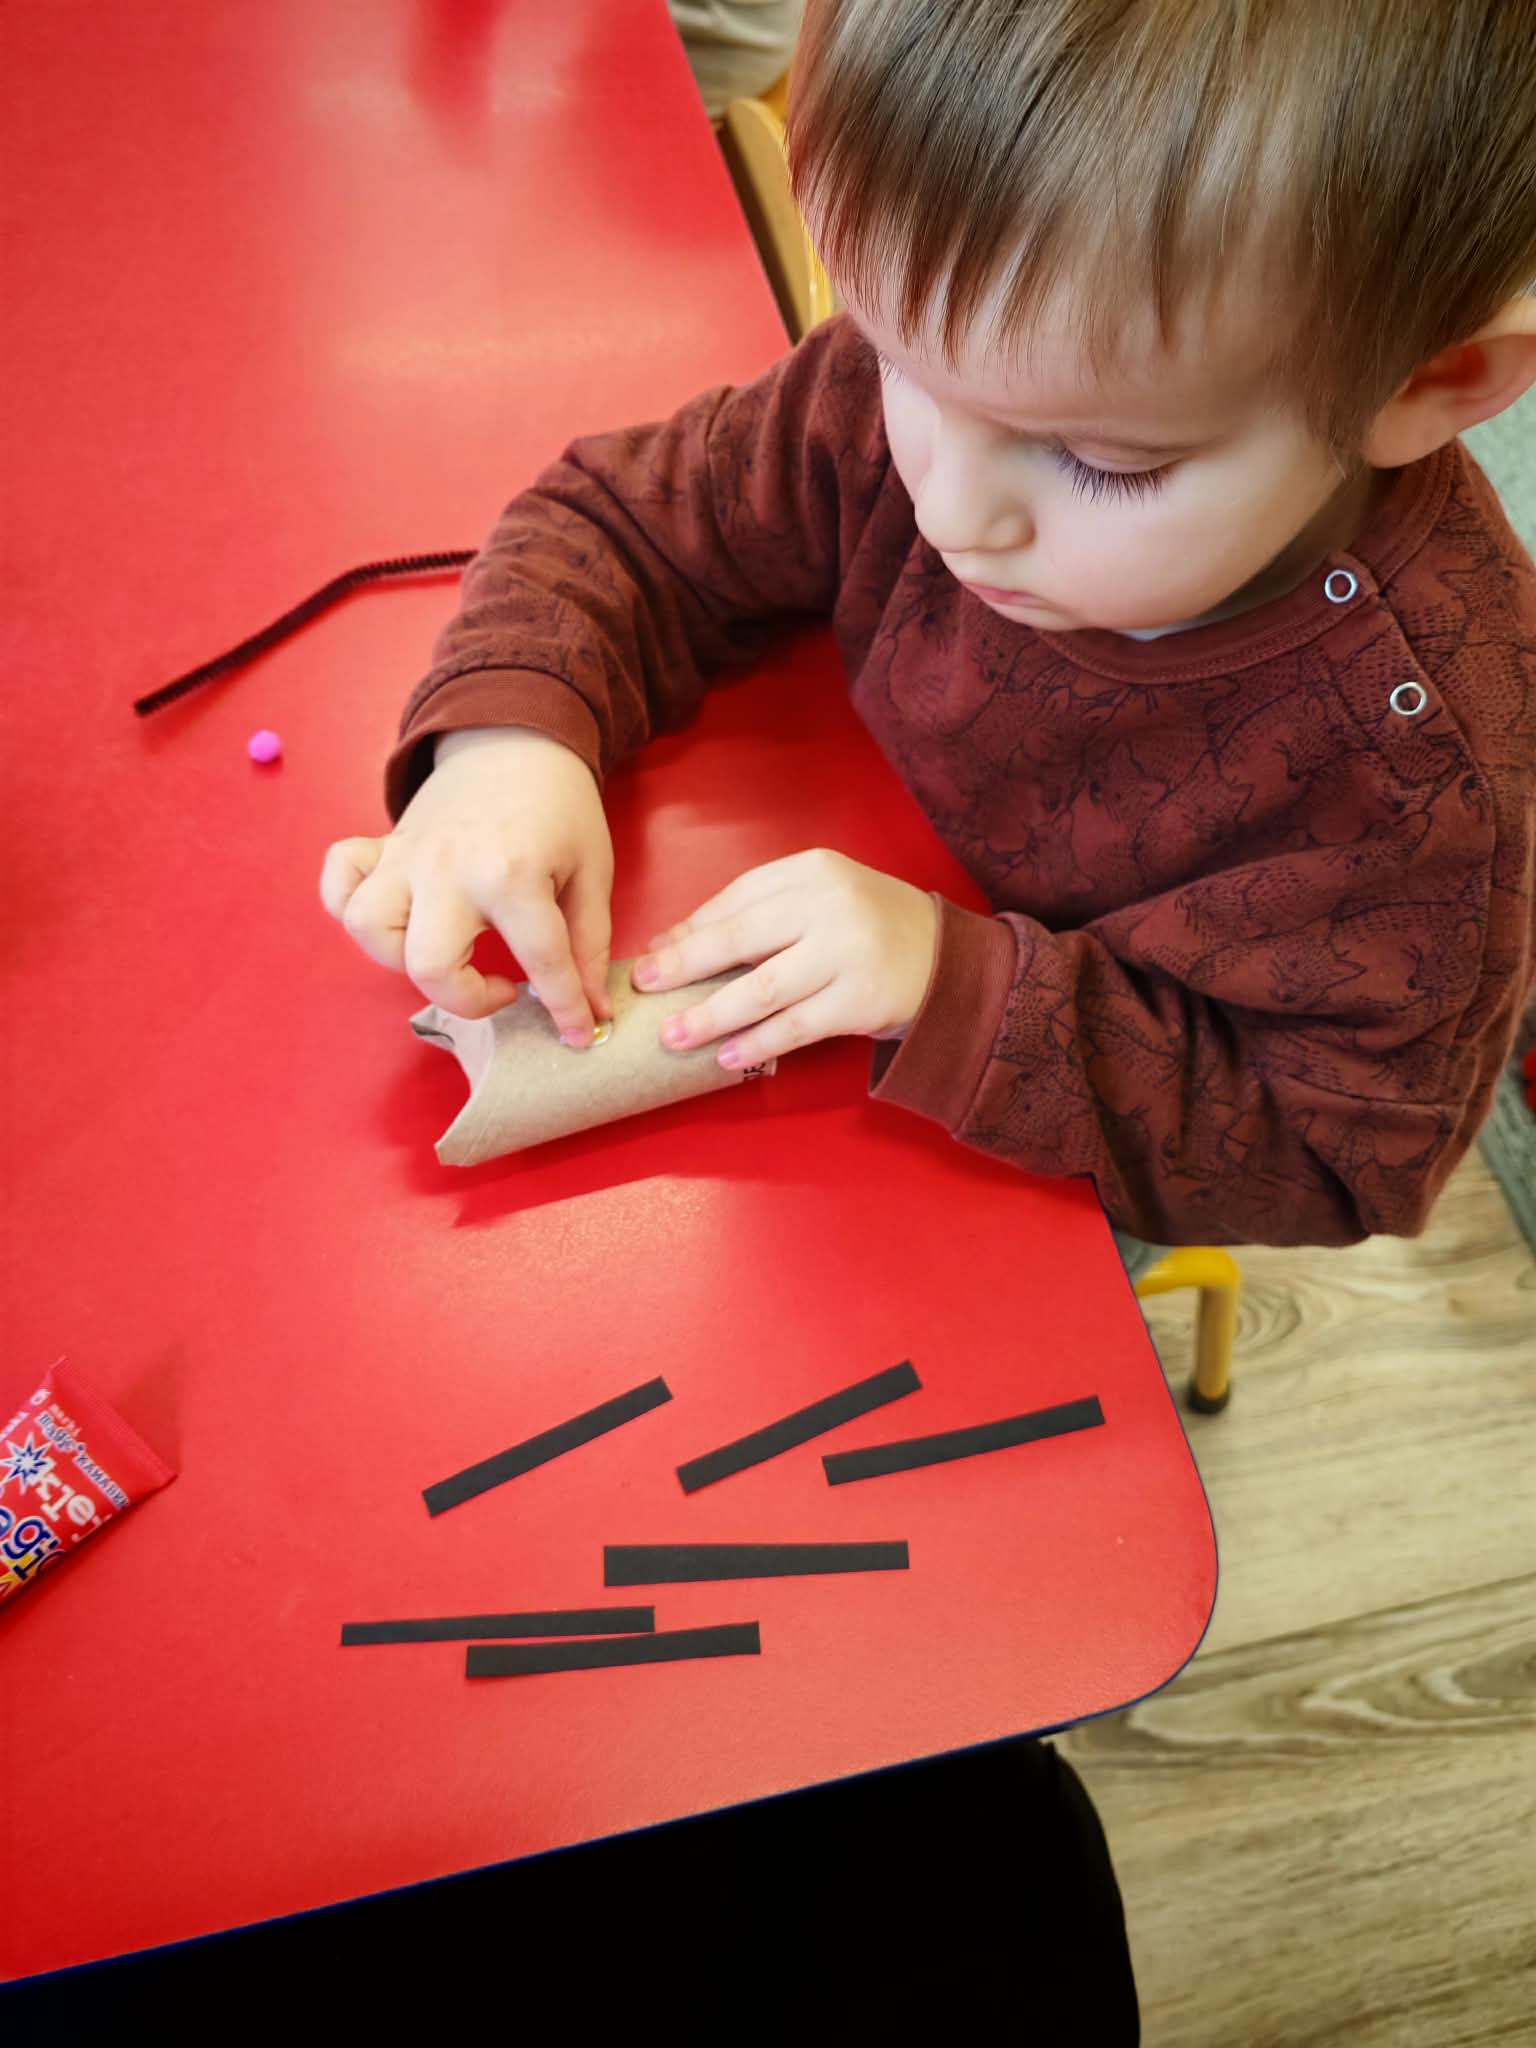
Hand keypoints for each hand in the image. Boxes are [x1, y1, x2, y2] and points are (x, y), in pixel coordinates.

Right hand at [319, 727, 613, 1041]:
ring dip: (401, 958)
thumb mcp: (592, 873)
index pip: (539, 963)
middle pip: (427, 965)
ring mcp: (407, 857)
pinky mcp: (382, 846)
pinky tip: (393, 915)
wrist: (518, 737)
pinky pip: (338, 883)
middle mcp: (449, 869)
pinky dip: (348, 905)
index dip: (566, 1008)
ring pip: (369, 929)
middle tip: (502, 987)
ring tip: (446, 951)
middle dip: (465, 998)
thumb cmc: (561, 808)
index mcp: (512, 875)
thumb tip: (590, 1011)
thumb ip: (586, 944)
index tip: (577, 1031)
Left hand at [632, 849, 937, 1067]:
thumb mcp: (820, 901)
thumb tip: (675, 942)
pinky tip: (727, 1056)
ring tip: (673, 1034)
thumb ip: (760, 913)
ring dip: (711, 1014)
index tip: (653, 954)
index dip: (689, 930)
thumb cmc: (868, 929)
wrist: (946, 960)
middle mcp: (829, 906)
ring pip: (762, 988)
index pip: (736, 899)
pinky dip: (757, 1042)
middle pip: (740, 939)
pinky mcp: (859, 1000)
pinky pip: (795, 1026)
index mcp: (812, 871)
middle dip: (685, 965)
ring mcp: (846, 954)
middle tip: (645, 986)